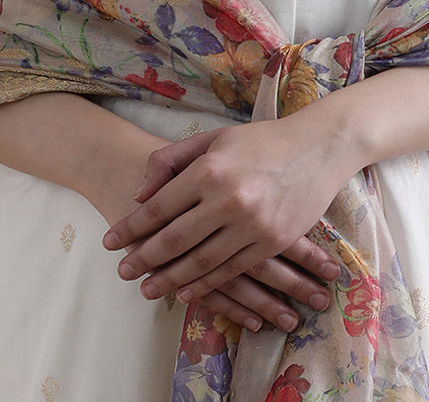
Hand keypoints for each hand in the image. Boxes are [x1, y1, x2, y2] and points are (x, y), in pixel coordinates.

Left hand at [102, 118, 350, 317]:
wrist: (318, 147)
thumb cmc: (261, 140)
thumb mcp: (212, 138)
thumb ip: (171, 160)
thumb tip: (140, 193)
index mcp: (209, 169)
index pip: (159, 207)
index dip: (131, 227)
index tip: (110, 241)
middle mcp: (227, 199)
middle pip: (174, 239)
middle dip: (143, 258)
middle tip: (122, 271)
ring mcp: (251, 224)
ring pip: (200, 262)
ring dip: (169, 279)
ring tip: (147, 290)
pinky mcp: (271, 241)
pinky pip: (231, 270)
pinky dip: (205, 284)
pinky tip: (186, 291)